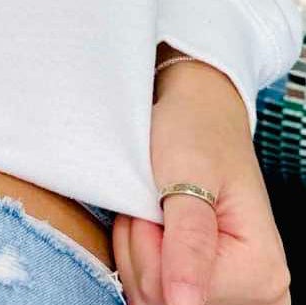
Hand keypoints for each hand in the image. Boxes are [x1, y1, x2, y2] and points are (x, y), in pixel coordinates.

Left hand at [112, 62, 291, 304]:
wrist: (199, 112)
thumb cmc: (196, 133)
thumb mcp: (187, 178)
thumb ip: (187, 244)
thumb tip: (186, 304)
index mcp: (261, 271)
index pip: (177, 296)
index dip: (148, 248)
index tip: (153, 204)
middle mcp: (258, 291)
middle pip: (163, 301)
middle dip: (140, 249)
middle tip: (150, 203)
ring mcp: (234, 291)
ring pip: (151, 297)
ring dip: (135, 249)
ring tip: (151, 209)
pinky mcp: (209, 284)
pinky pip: (153, 290)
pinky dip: (139, 255)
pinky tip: (151, 225)